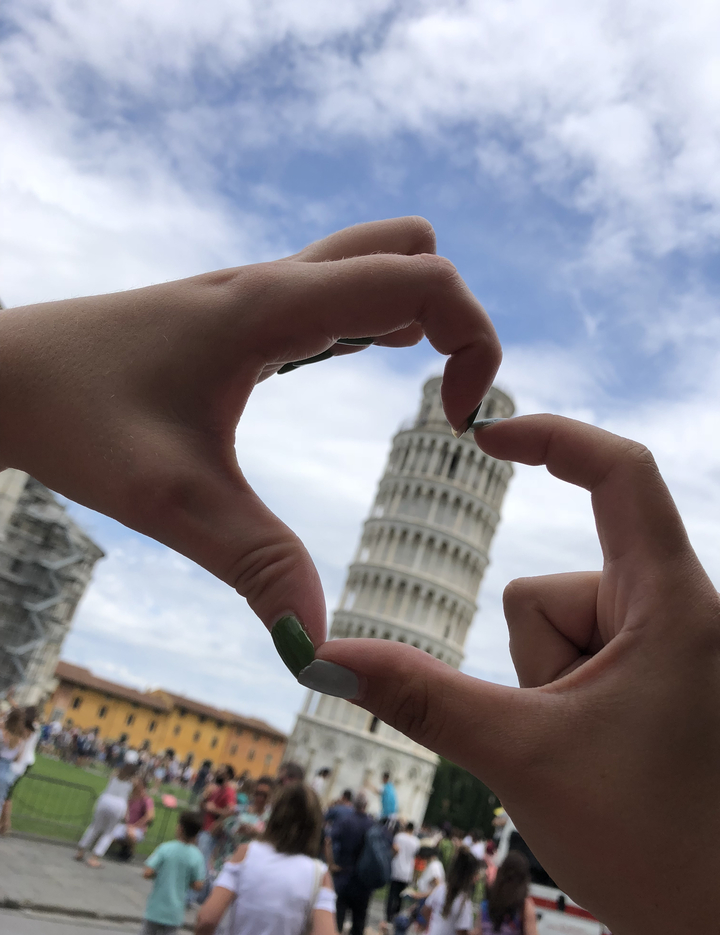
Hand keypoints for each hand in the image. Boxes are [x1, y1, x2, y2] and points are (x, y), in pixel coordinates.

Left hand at [0, 217, 499, 648]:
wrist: (1, 375)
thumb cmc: (76, 420)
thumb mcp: (175, 502)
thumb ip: (258, 569)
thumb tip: (321, 652)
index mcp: (275, 307)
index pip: (425, 279)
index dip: (475, 342)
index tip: (455, 425)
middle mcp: (274, 282)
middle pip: (411, 247)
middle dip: (455, 315)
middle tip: (442, 396)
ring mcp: (257, 291)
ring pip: (374, 259)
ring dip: (415, 312)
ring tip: (416, 388)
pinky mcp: (240, 311)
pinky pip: (333, 288)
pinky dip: (372, 317)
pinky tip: (349, 364)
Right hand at [314, 414, 719, 934]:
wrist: (712, 927)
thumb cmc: (648, 845)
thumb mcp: (519, 754)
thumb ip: (417, 697)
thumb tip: (319, 654)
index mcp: (672, 605)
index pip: (620, 473)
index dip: (551, 436)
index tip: (485, 433)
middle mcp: (680, 610)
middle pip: (551, 587)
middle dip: (535, 660)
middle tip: (572, 736)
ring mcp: (668, 645)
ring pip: (555, 626)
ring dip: (549, 685)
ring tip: (591, 752)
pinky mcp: (652, 673)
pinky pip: (573, 653)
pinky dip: (561, 694)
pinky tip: (593, 752)